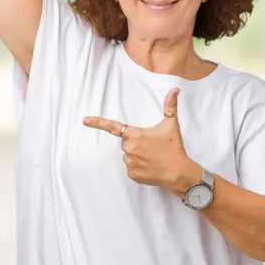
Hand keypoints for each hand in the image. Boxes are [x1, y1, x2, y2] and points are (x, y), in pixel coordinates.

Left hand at [82, 88, 200, 193]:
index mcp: (136, 134)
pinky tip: (150, 167)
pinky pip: (130, 168)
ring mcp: (130, 162)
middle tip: (152, 146)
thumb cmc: (174, 147)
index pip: (114, 127)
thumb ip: (170, 105)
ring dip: (137, 155)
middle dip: (136, 143)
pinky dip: (138, 167)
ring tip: (152, 157)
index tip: (85, 120)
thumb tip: (175, 89)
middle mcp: (130, 148)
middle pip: (126, 143)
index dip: (98, 123)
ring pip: (127, 156)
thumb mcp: (172, 124)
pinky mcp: (132, 175)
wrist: (179, 172)